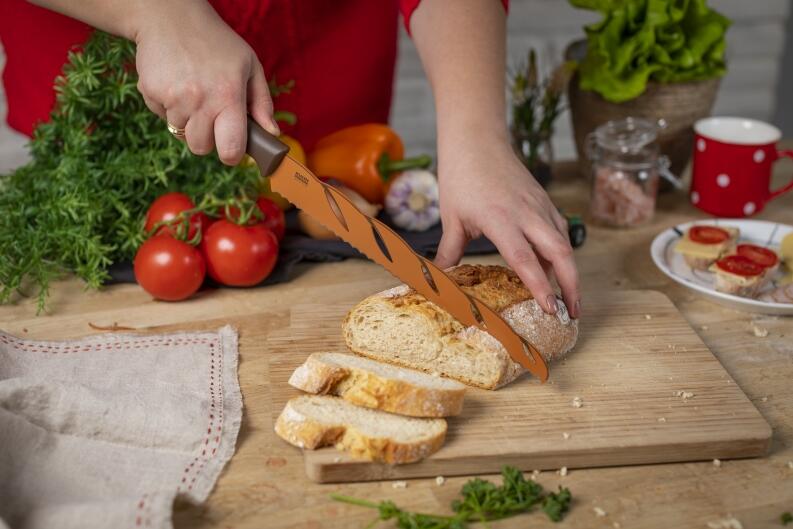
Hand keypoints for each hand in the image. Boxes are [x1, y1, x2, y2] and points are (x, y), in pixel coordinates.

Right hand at [132, 1, 277, 164]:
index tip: (232, 147)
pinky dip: (168, 107)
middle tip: (211, 116)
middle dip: (207, 138)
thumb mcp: (249, 65)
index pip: (230, 149)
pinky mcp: (150, 93)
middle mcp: (200, 100)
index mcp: (229, 96)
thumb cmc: (216, 43)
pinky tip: (175, 85)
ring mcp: (173, 98)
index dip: (232, 154)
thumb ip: (262, 102)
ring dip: (187, 121)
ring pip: (180, 134)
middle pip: (201, 148)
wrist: (170, 17)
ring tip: (193, 93)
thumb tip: (272, 134)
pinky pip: (161, 117)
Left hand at [434, 138, 580, 317]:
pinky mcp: (544, 201)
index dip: (539, 286)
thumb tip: (439, 281)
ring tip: (570, 299)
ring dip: (570, 271)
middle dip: (571, 284)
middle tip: (573, 313)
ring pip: (564, 242)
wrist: (476, 140)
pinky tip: (557, 269)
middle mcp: (525, 212)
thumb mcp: (451, 217)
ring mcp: (539, 205)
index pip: (524, 258)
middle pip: (559, 252)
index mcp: (499, 218)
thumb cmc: (461, 176)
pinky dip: (562, 252)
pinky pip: (559, 230)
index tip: (550, 308)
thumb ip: (450, 252)